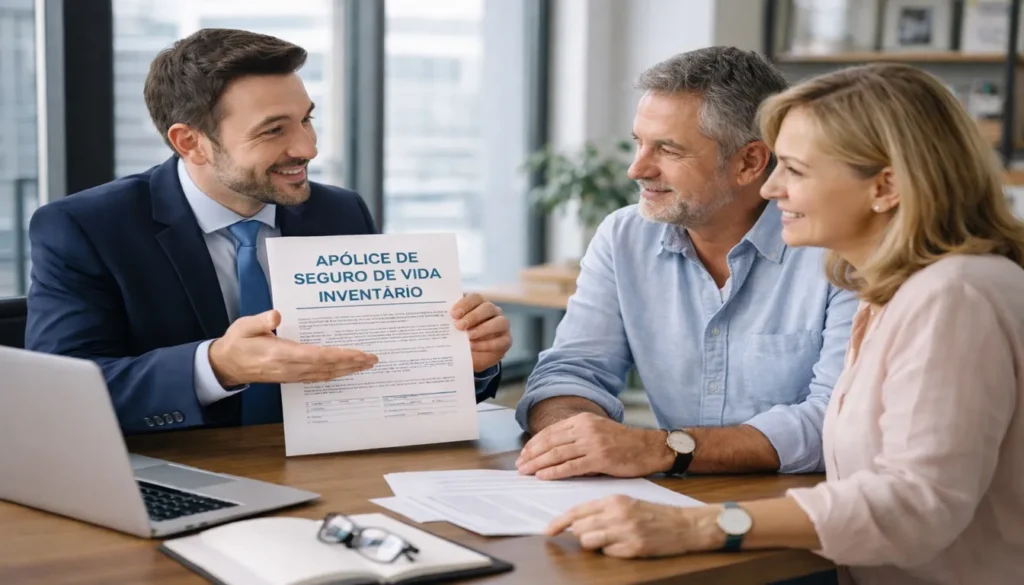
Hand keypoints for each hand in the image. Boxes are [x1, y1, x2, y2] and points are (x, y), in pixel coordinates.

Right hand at [209, 310, 377, 386]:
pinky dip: (335, 374)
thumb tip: (276, 314)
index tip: (358, 353)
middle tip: (372, 359)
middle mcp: (289, 367)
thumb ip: (260, 321)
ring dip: (347, 370)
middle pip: (326, 367)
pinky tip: (346, 370)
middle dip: (351, 363)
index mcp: (280, 353)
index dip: (339, 355)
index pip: (316, 355)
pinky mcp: (292, 377)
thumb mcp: (244, 326)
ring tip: (366, 364)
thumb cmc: (238, 342)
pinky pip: (318, 378)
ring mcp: (292, 375)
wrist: (227, 365)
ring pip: (325, 374)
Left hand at [451, 293, 510, 371]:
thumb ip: (452, 323)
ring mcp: (502, 325)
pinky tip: (474, 347)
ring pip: (499, 322)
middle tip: (459, 326)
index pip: (475, 298)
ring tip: (468, 337)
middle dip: (473, 316)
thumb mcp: (455, 329)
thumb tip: (443, 321)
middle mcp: (493, 312)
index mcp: (479, 304)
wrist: (472, 356)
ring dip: (482, 329)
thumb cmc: (462, 338)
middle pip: (487, 308)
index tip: (453, 314)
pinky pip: (501, 340)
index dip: (465, 304)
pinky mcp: (506, 340)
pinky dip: (487, 344)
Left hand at [515, 413, 674, 479]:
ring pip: (557, 454)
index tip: (524, 454)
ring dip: (538, 464)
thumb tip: (552, 449)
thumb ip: (576, 436)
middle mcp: (585, 429)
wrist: (648, 448)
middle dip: (532, 455)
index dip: (534, 443)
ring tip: (526, 472)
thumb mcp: (597, 431)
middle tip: (519, 465)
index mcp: (582, 420)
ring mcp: (592, 443)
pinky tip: (543, 476)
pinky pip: (570, 466)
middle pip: (550, 442)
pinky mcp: (599, 458)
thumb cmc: (623, 443)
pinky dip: (554, 472)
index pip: (551, 431)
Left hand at [545, 496, 724, 557]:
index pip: (577, 511)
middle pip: (579, 528)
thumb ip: (602, 509)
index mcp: (613, 499)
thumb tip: (576, 522)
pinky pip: (608, 554)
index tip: (548, 530)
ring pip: (589, 541)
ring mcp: (625, 532)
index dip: (559, 522)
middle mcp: (617, 514)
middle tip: (595, 534)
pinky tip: (624, 546)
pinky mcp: (633, 549)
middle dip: (581, 534)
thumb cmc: (653, 514)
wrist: (684, 525)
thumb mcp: (626, 503)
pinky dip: (611, 552)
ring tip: (610, 540)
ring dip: (594, 544)